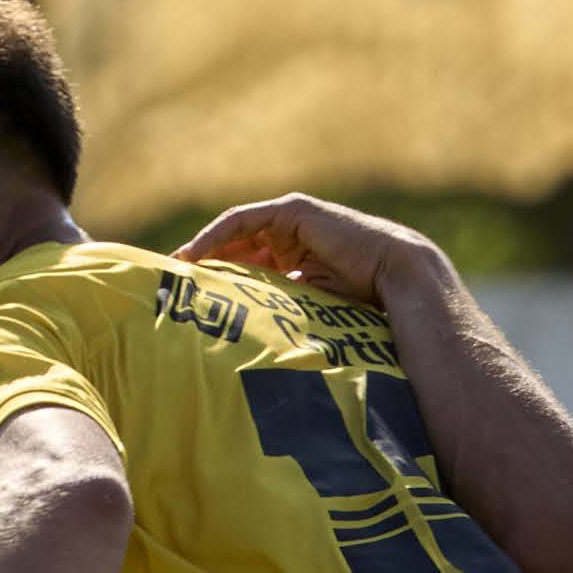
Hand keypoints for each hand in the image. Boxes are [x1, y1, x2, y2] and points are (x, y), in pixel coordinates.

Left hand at [177, 194, 445, 310]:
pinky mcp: (293, 212)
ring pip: (235, 236)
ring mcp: (293, 224)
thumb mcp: (313, 318)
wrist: (399, 281)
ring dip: (203, 253)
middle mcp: (293, 242)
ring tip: (176, 274)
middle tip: (172, 290)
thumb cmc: (369, 311)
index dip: (218, 286)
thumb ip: (285, 323)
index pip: (248, 271)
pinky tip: (193, 256)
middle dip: (204, 270)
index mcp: (299, 266)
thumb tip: (252, 361)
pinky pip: (242, 222)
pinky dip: (215, 236)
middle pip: (236, 251)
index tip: (189, 308)